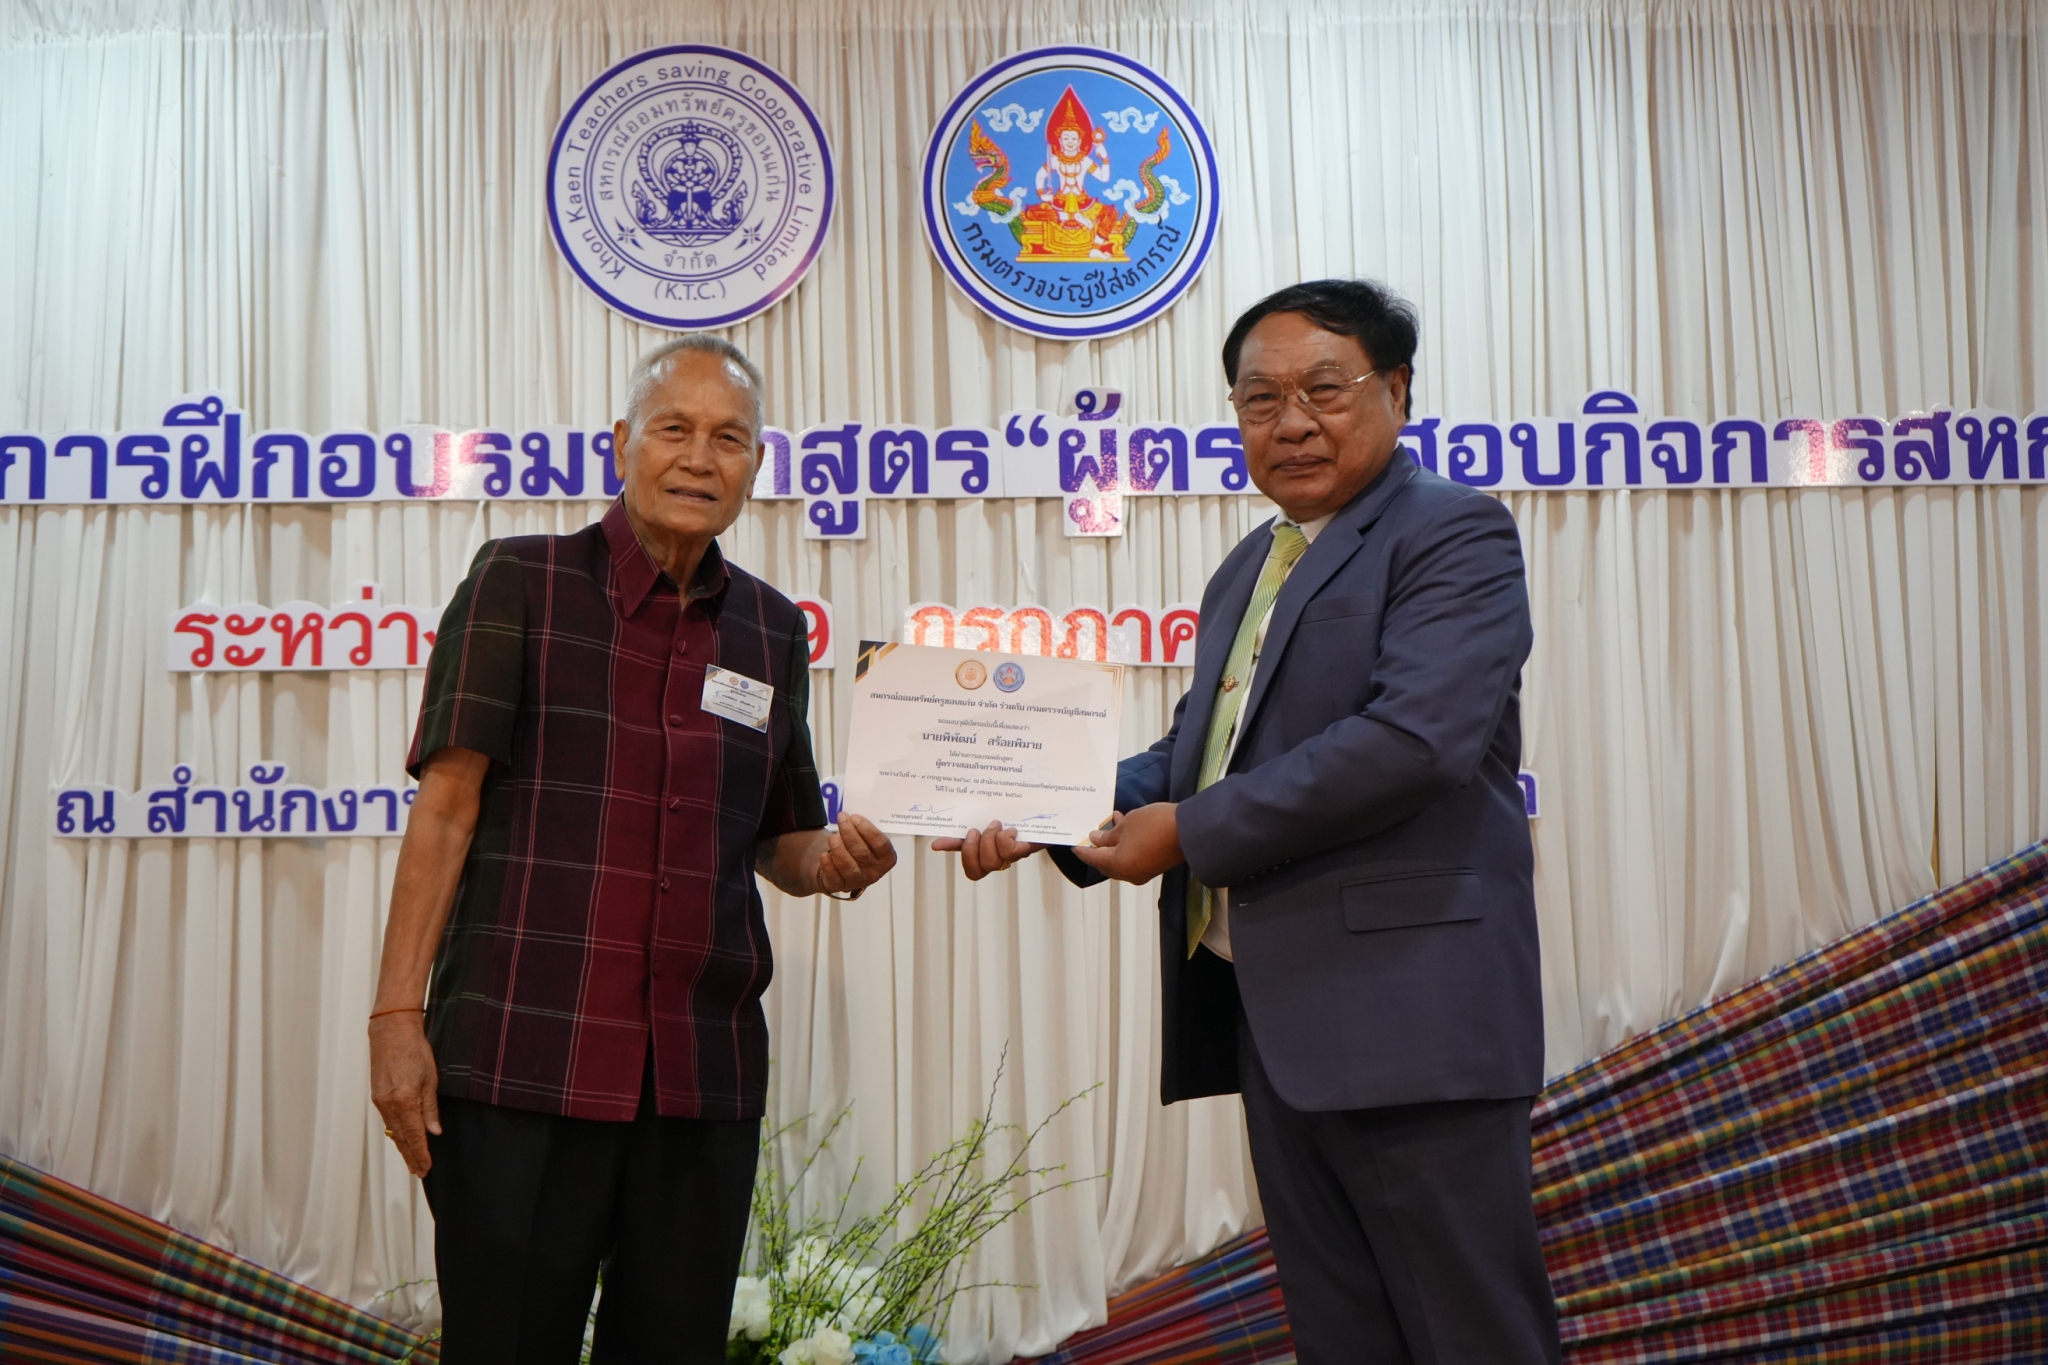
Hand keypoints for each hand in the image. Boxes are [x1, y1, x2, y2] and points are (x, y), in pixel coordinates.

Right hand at [369, 1012, 439, 1177]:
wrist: (391, 1033)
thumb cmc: (415, 1051)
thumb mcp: (431, 1078)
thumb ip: (430, 1108)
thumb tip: (434, 1131)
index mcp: (405, 1100)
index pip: (414, 1135)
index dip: (421, 1154)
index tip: (426, 1168)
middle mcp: (389, 1105)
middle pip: (401, 1138)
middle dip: (411, 1156)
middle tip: (420, 1172)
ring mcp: (381, 1101)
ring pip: (394, 1131)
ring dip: (403, 1147)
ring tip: (413, 1162)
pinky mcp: (377, 1096)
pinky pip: (389, 1120)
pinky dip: (397, 1133)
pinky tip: (403, 1139)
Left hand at [816, 813, 896, 894]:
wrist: (845, 867)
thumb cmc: (860, 848)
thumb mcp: (868, 840)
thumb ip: (865, 830)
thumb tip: (852, 817)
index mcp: (886, 858)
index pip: (880, 844)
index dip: (868, 830)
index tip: (855, 817)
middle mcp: (874, 872)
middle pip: (862, 852)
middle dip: (850, 833)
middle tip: (842, 819)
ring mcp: (857, 881)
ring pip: (848, 866)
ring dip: (839, 849)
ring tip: (833, 836)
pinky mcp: (840, 886)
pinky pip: (834, 876)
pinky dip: (828, 865)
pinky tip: (824, 854)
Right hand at [931, 822, 1043, 879]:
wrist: (1051, 817)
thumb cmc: (1019, 816)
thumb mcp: (995, 815)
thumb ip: (972, 819)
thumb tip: (946, 823)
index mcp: (986, 851)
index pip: (966, 860)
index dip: (950, 853)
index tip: (936, 844)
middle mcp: (998, 859)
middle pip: (977, 870)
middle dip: (973, 848)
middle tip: (979, 829)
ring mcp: (1012, 856)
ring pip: (992, 862)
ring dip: (990, 841)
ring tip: (998, 825)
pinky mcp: (1028, 849)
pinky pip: (1011, 853)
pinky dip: (1006, 840)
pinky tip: (1010, 830)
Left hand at [1068, 802, 1183, 883]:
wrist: (1190, 830)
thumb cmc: (1155, 824)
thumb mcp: (1127, 825)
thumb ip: (1108, 835)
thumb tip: (1095, 839)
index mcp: (1118, 865)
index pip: (1093, 858)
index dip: (1082, 849)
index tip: (1073, 843)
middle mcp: (1128, 874)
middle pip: (1105, 863)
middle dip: (1098, 849)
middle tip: (1091, 834)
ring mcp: (1142, 873)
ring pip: (1119, 860)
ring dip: (1113, 844)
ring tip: (1111, 822)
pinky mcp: (1153, 867)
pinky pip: (1132, 859)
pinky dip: (1125, 846)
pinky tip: (1126, 828)